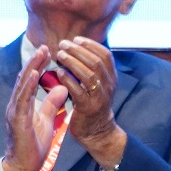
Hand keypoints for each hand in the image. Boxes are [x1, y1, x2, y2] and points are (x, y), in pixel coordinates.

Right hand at [1, 45, 66, 170]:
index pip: (30, 81)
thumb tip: (60, 88)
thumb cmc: (33, 146)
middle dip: (34, 62)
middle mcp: (16, 104)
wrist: (23, 166)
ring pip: (23, 85)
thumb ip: (51, 105)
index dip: (37, 66)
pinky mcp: (16, 119)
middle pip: (25, 78)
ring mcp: (14, 110)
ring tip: (40, 54)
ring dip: (31, 68)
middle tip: (44, 46)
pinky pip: (22, 99)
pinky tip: (33, 74)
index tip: (47, 52)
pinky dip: (27, 85)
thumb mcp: (47, 122)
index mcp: (23, 104)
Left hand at [54, 36, 127, 165]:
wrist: (97, 131)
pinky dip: (68, 80)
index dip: (91, 44)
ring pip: (89, 76)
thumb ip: (89, 67)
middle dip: (78, 50)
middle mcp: (109, 86)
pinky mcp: (88, 108)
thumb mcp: (96, 83)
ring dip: (73, 62)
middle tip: (63, 44)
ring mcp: (100, 98)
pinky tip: (59, 73)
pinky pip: (79, 92)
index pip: (106, 55)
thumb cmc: (92, 102)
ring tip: (60, 55)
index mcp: (111, 78)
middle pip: (96, 63)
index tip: (76, 39)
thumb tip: (73, 45)